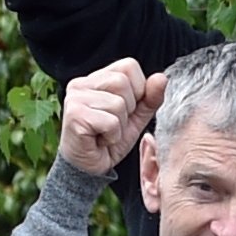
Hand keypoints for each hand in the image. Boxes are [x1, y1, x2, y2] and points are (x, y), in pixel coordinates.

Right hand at [58, 58, 166, 174]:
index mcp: (95, 78)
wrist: (89, 169)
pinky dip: (112, 136)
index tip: (125, 111)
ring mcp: (74, 98)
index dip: (138, 90)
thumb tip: (161, 78)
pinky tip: (99, 141)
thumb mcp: (136, 118)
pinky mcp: (74, 115)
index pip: (129, 66)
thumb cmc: (109, 141)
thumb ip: (150, 98)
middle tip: (113, 125)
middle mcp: (80, 83)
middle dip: (128, 110)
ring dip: (119, 126)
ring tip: (105, 133)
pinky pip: (110, 122)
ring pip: (118, 104)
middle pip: (123, 82)